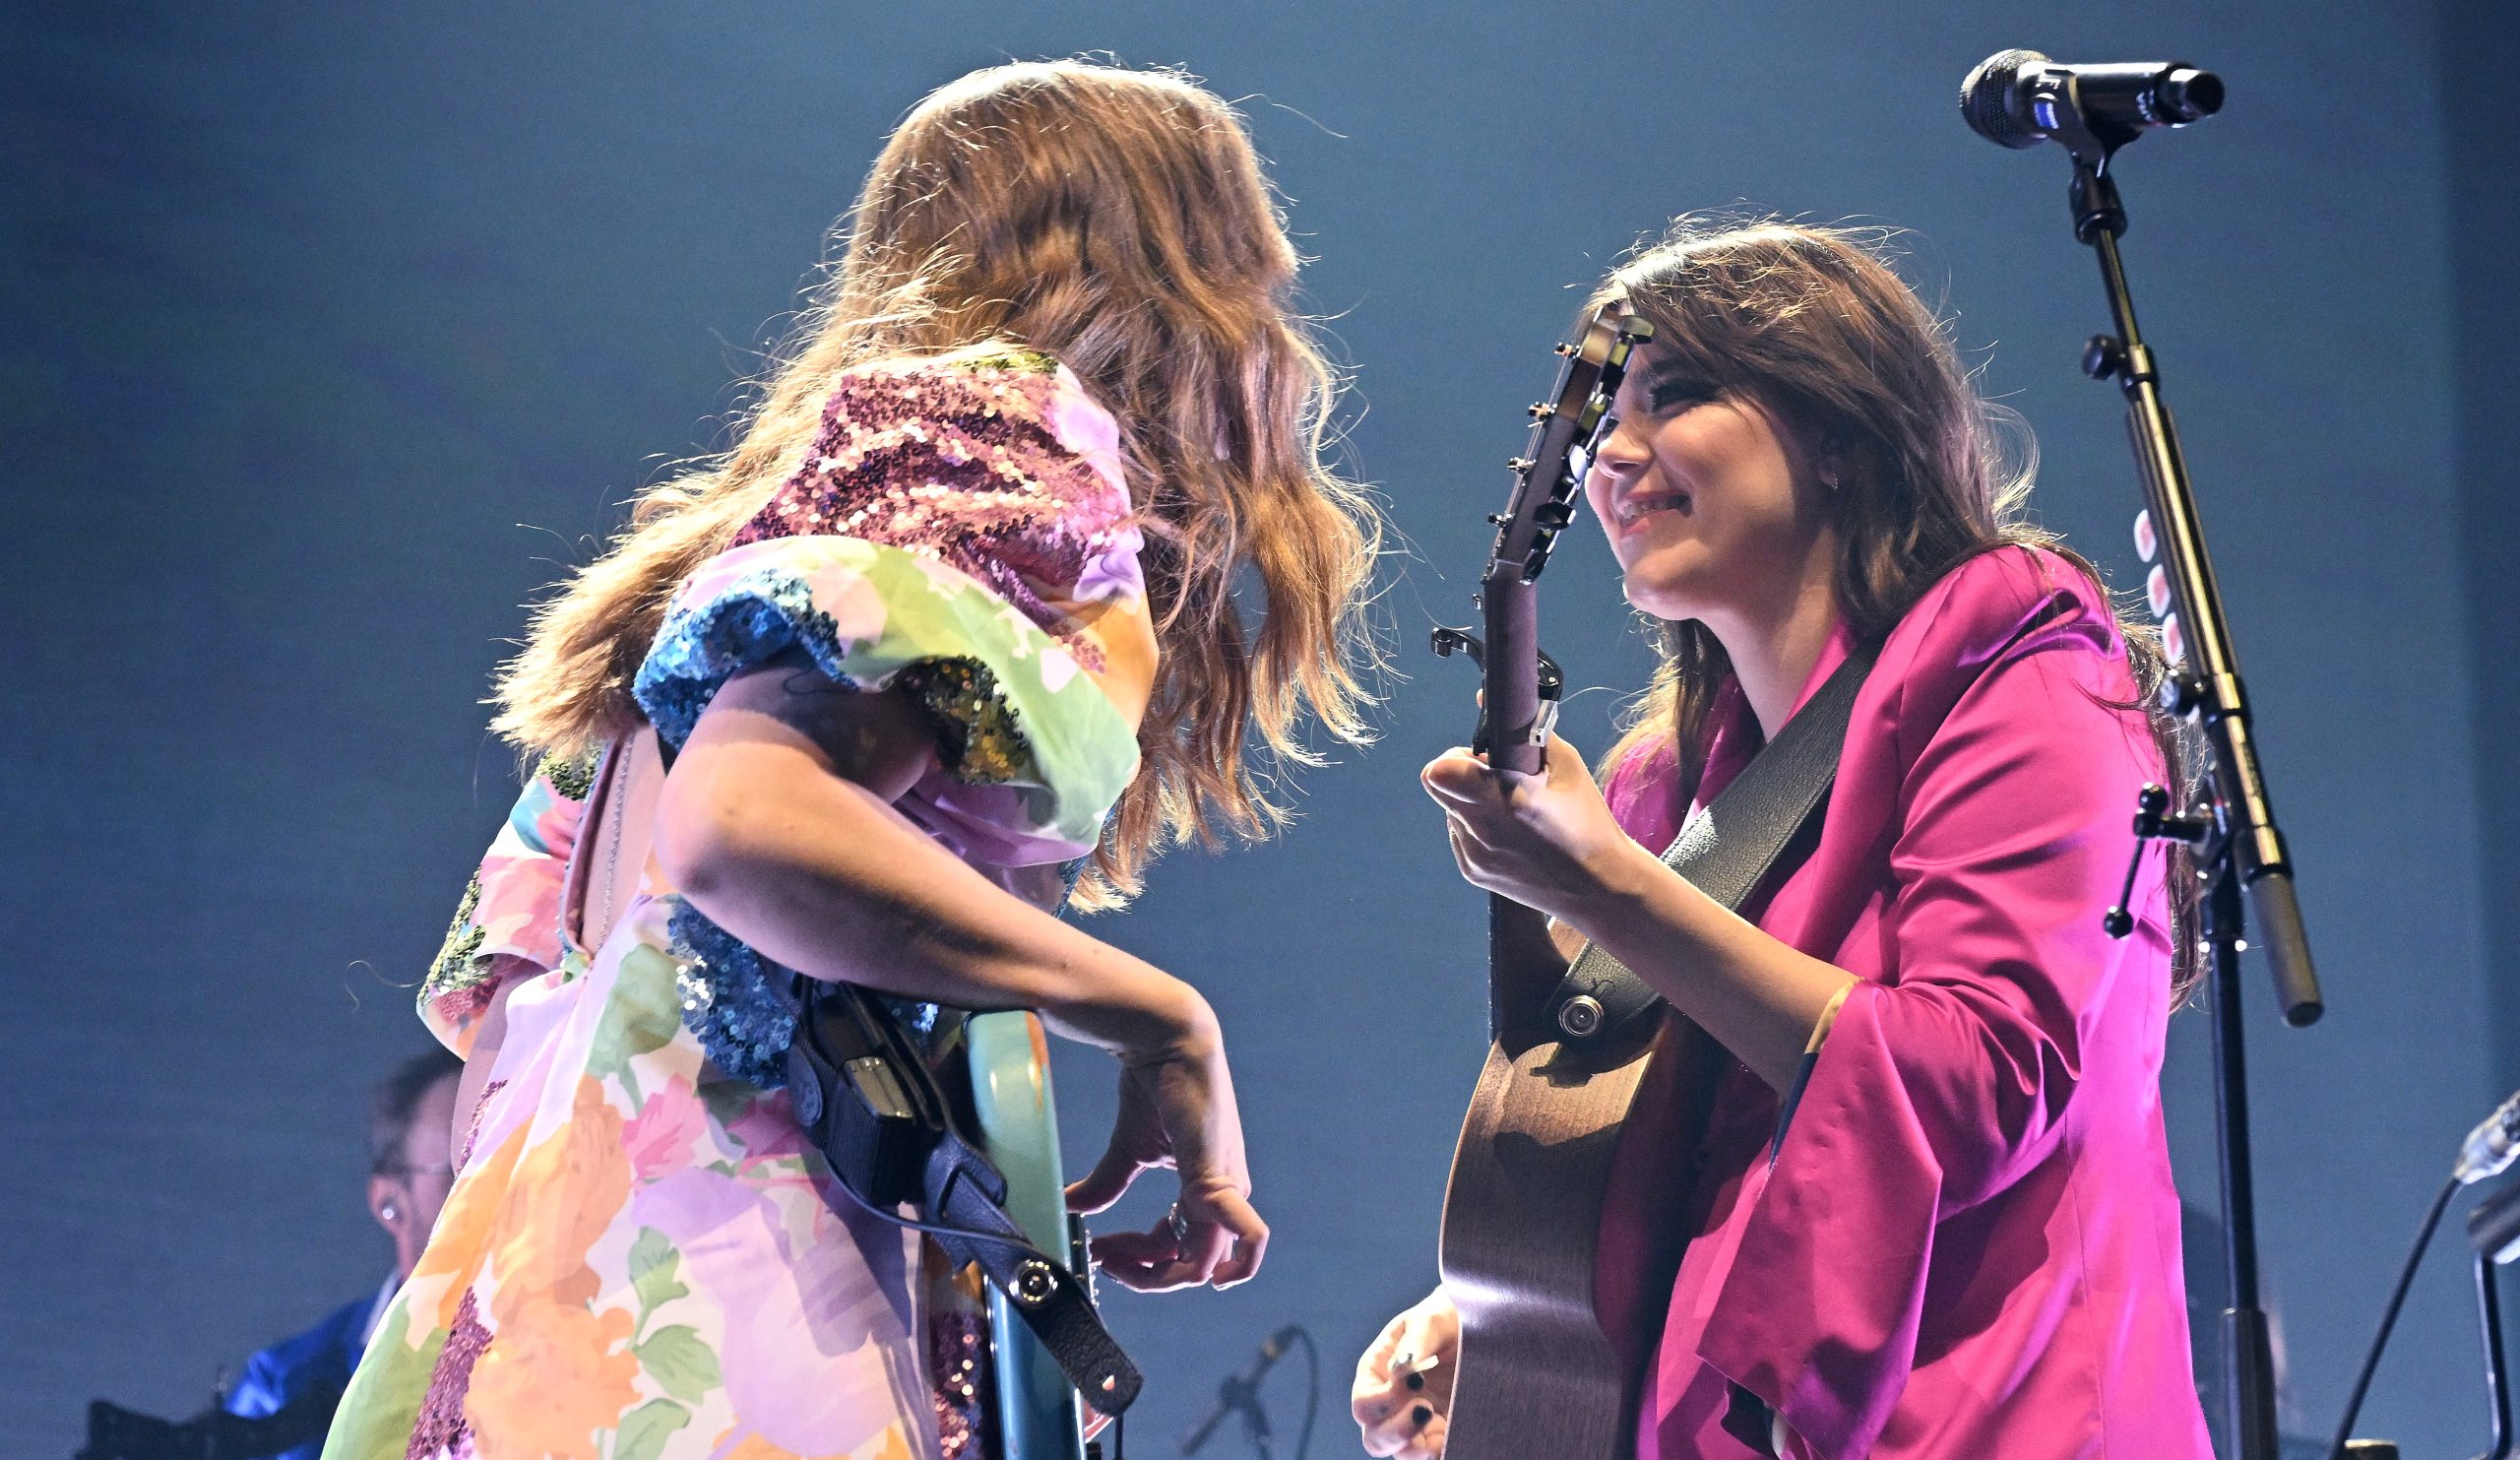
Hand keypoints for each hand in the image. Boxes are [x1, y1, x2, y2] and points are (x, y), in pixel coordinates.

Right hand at [1065, 1005, 1267, 1291]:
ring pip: (1207, 1262)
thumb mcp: (1128, 1149)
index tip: (1100, 1251)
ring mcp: (1226, 1188)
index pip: (1175, 1249)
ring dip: (1159, 1273)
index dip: (1137, 1261)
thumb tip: (1070, 1210)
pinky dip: (1238, 1265)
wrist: (1168, 1043)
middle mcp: (1221, 1195)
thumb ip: (1106, 1184)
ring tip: (1116, 1257)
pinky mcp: (1221, 1178)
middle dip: (1142, 1273)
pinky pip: (1249, 1235)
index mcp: (1203, 1191)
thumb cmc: (1156, 1086)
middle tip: (1103, 1258)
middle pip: (1189, 1266)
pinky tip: (1209, 1276)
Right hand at [1353, 1288, 1457, 1458]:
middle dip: (1397, 1431)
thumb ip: (1415, 1341)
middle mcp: (1392, 1403)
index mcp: (1378, 1372)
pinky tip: (1454, 1441)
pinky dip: (1439, 1454)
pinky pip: (1432, 1455)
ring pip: (1402, 1453)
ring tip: (1440, 1436)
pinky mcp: (1442, 1433)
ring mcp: (1416, 1422)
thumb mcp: (1432, 1319)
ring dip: (1416, 1452)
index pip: (1364, 1402)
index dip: (1382, 1401)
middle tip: (1425, 1409)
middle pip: (1375, 1437)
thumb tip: (1401, 1370)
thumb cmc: (1449, 1318)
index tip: (1416, 1382)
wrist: (1484, 1326)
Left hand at [1422, 731, 1646, 927]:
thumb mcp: (1567, 765)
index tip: (1484, 758)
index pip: (1441, 770)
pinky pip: (1459, 833)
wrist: (1600, 888)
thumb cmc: (1589, 822)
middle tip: (1496, 777)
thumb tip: (1485, 700)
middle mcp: (1481, 830)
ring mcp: (1473, 855)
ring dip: (1470, 800)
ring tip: (1513, 810)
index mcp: (1505, 800)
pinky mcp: (1472, 871)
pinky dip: (1477, 826)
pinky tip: (1513, 834)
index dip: (1457, 757)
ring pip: (1449, 808)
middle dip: (1460, 772)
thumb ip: (1525, 730)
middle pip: (1437, 784)